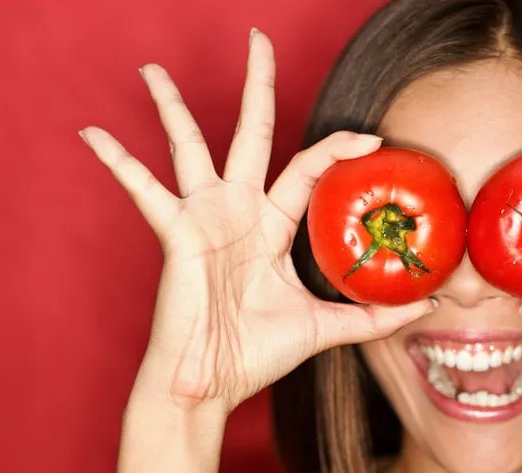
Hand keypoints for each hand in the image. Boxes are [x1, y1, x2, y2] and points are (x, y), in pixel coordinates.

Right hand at [80, 31, 432, 409]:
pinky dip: (118, 162)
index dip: (338, 148)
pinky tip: (92, 133)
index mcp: (270, 227)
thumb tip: (429, 304)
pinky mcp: (175, 232)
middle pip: (251, 133)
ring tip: (152, 69)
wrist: (209, 385)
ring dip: (171, 106)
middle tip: (258, 39)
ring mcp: (203, 217)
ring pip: (188, 146)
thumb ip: (373, 313)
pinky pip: (142, 189)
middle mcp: (237, 212)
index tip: (370, 137)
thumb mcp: (325, 326)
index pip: (308, 168)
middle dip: (256, 86)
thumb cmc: (255, 355)